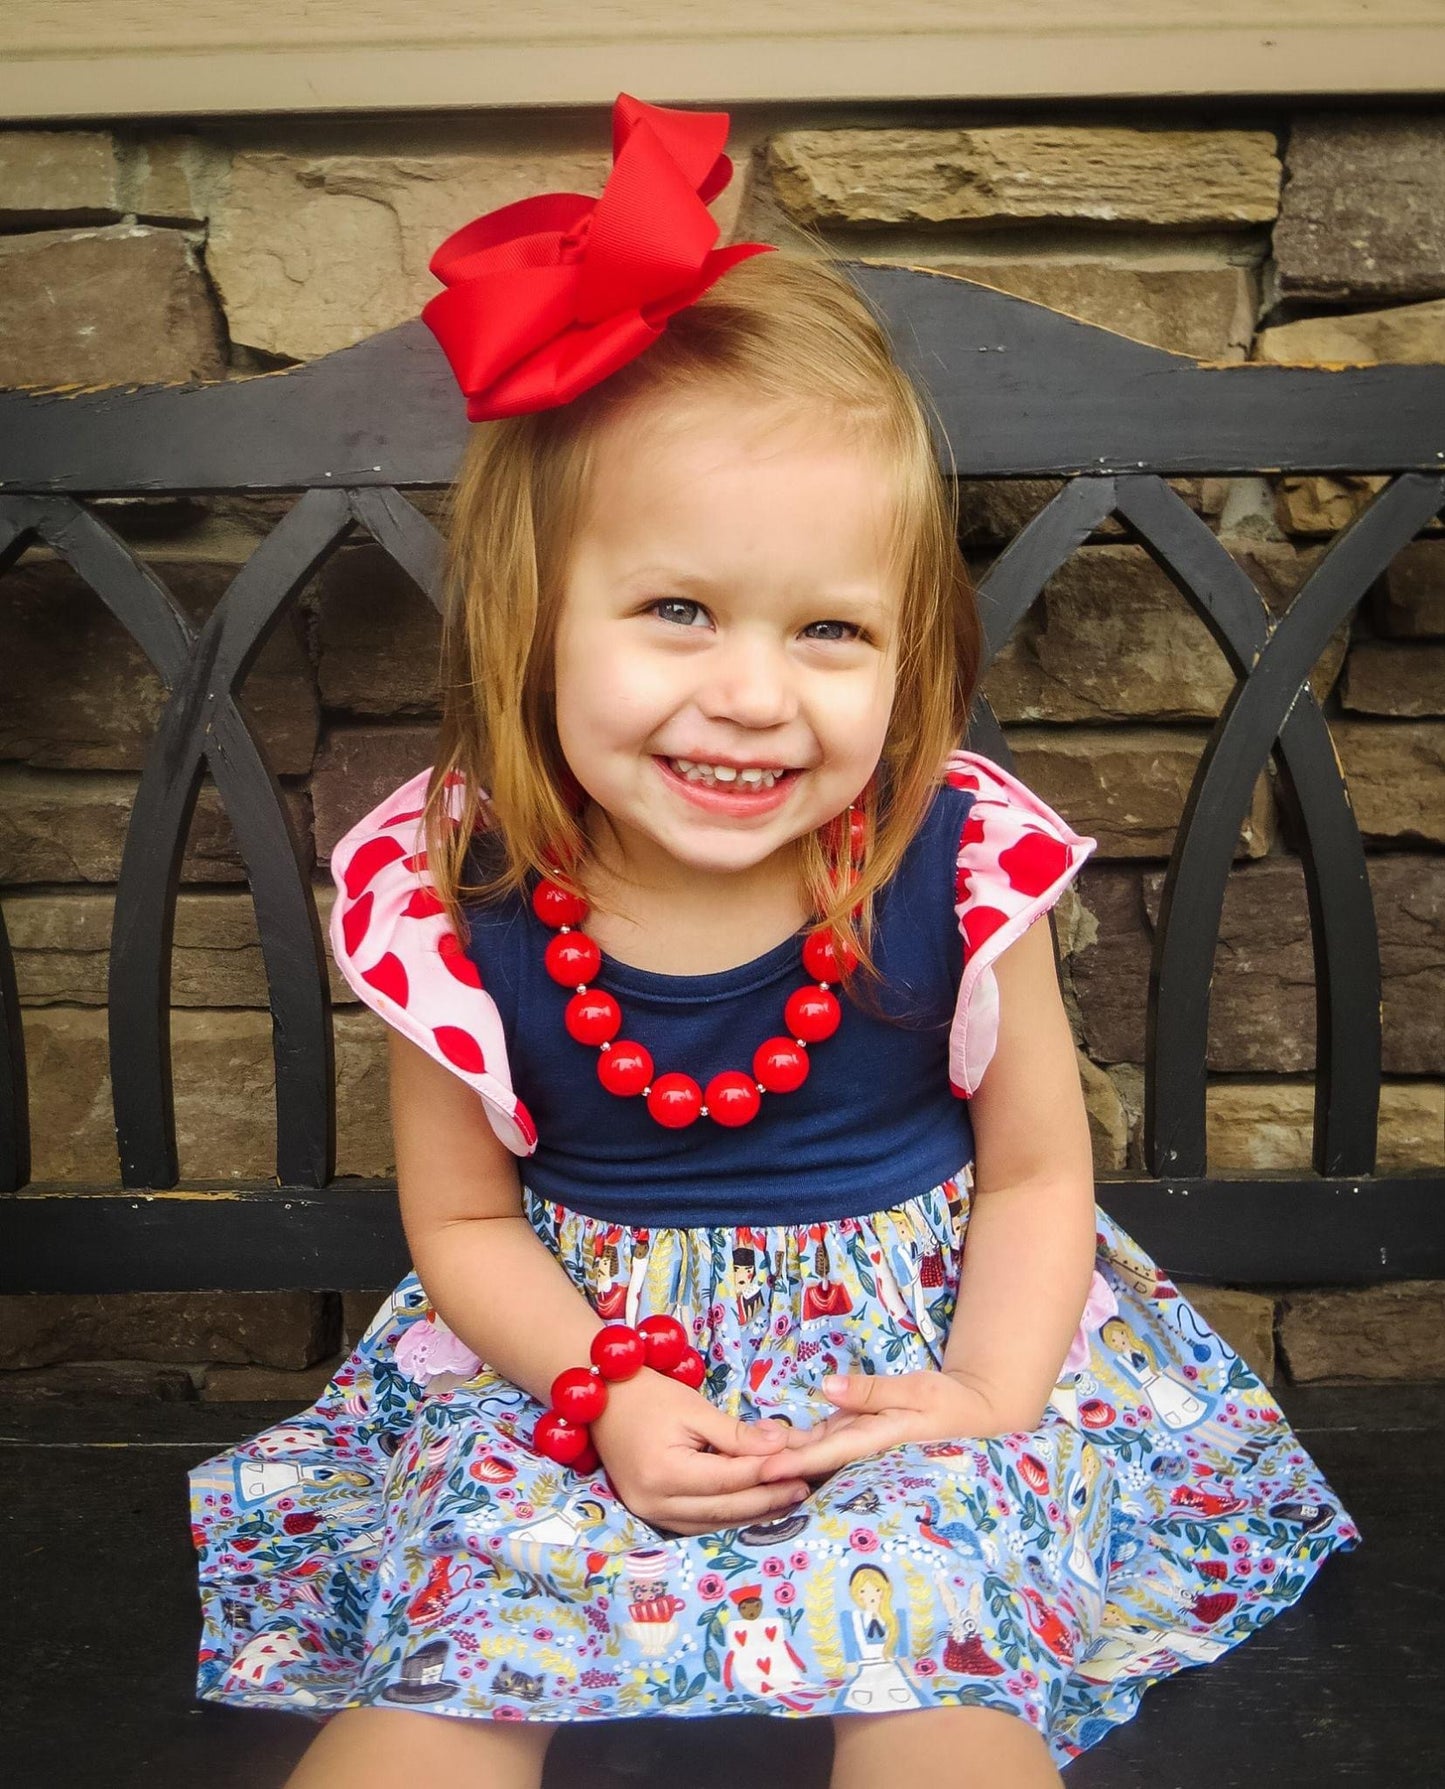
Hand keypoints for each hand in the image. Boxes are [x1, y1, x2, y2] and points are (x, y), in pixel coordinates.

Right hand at [589, 1370, 812, 1536]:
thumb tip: (780, 1444)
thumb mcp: (694, 1407)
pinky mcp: (651, 1514)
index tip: (800, 1466)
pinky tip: (755, 1508)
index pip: (728, 1479)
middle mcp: (654, 1502)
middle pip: (723, 1509)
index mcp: (664, 1472)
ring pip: (713, 1524)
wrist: (602, 1399)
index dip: (766, 1473)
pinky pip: (697, 1524)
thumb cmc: (648, 1395)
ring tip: (788, 1501)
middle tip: (803, 1488)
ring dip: (753, 1514)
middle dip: (767, 1500)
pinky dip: (728, 1517)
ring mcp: (650, 1513)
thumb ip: (736, 1432)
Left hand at [756, 1369, 1013, 1484]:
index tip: (764, 1468)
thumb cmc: (948, 1405)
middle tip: (732, 1469)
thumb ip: (873, 1391)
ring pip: (811, 1456)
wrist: (971, 1418)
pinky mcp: (852, 1440)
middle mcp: (862, 1454)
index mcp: (879, 1443)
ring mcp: (855, 1449)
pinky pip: (819, 1446)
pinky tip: (762, 1446)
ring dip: (777, 1459)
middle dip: (774, 1467)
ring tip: (735, 1458)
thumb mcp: (918, 1390)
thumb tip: (828, 1387)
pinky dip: (793, 1447)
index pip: (830, 1455)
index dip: (796, 1463)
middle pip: (811, 1463)